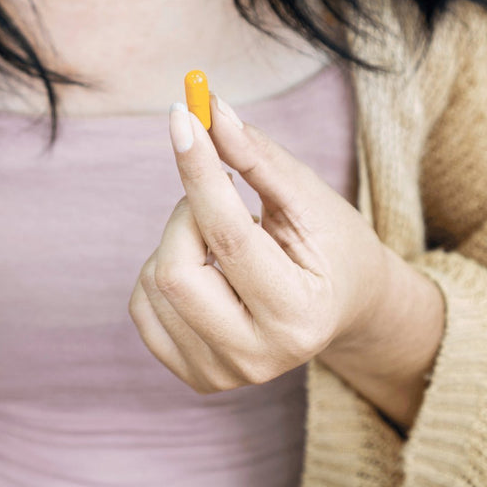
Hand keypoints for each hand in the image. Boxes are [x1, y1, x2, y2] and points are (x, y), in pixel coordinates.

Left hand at [130, 96, 442, 426]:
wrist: (344, 309)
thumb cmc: (330, 247)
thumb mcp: (308, 199)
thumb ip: (258, 159)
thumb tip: (209, 112)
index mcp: (298, 316)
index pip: (229, 237)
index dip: (199, 171)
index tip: (182, 117)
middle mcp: (258, 358)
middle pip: (176, 270)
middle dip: (186, 212)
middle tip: (218, 190)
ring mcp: (221, 374)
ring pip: (156, 282)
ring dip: (178, 239)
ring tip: (226, 242)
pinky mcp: (193, 375)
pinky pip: (142, 305)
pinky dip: (163, 270)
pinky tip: (207, 270)